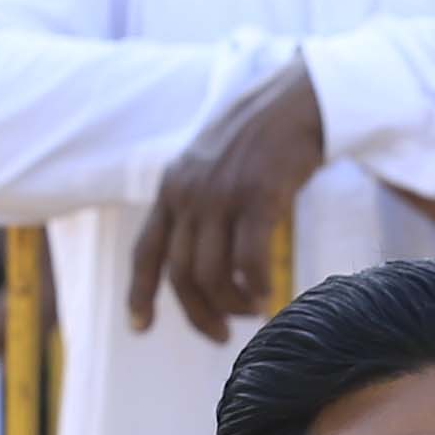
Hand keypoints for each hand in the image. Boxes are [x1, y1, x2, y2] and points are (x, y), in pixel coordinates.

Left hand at [132, 59, 328, 342]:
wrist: (296, 99)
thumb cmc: (262, 138)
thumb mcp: (213, 166)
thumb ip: (199, 203)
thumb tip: (203, 254)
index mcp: (172, 187)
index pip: (145, 250)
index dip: (139, 293)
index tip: (139, 327)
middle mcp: (189, 193)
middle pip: (181, 274)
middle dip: (199, 314)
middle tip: (221, 335)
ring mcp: (221, 195)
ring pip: (212, 275)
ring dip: (232, 304)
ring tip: (253, 310)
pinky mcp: (256, 198)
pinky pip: (249, 261)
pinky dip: (256, 287)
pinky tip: (268, 296)